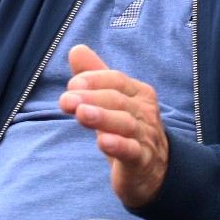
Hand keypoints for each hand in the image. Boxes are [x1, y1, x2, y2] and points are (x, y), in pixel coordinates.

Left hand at [58, 45, 169, 207]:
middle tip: (65, 100)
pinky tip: (102, 142)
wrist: (155, 170)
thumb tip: (76, 49)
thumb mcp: (112, 103)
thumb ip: (96, 76)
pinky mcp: (141, 161)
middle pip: (118, 100)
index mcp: (138, 93)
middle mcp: (144, 112)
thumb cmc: (129, 131)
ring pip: (124, 124)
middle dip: (91, 97)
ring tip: (82, 114)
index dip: (95, 80)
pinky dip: (118, 146)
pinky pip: (131, 151)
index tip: (71, 84)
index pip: (116, 80)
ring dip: (103, 117)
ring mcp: (145, 137)